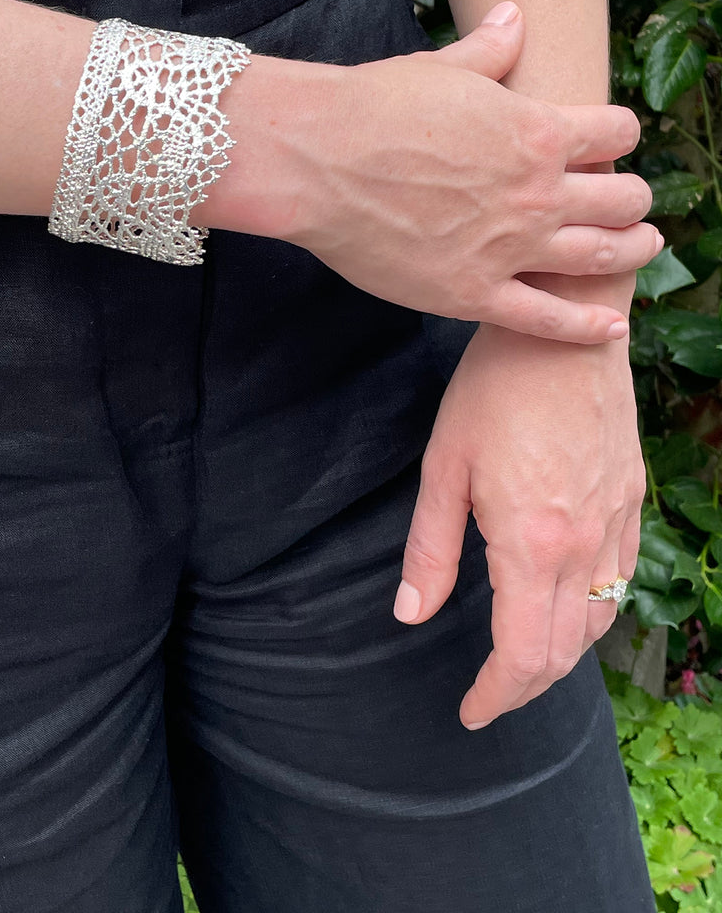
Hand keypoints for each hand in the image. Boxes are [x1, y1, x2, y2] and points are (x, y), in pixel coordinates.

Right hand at [260, 1, 658, 343]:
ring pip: (601, 256)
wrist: (318, 160)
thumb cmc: (373, 107)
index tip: (611, 143)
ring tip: (643, 248)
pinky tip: (613, 327)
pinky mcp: (473, 293)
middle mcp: (539, 192)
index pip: (615, 133)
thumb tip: (513, 15)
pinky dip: (587, 326)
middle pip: (621, 198)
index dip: (619, 135)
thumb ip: (490, 49)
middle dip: (633, 198)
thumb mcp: (441, 68)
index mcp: (538, 131)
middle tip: (630, 203)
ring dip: (632, 250)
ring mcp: (511, 248)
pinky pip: (548, 320)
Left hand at [392, 322, 645, 729]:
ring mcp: (616, 522)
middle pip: (565, 649)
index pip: (523, 652)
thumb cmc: (492, 391)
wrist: (564, 330)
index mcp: (531, 542)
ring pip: (599, 619)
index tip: (470, 711)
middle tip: (490, 695)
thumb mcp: (443, 467)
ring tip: (522, 661)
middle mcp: (584, 544)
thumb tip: (411, 615)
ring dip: (562, 653)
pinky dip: (593, 610)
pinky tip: (565, 604)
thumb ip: (430, 548)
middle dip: (525, 685)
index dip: (496, 693)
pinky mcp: (631, 500)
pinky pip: (621, 578)